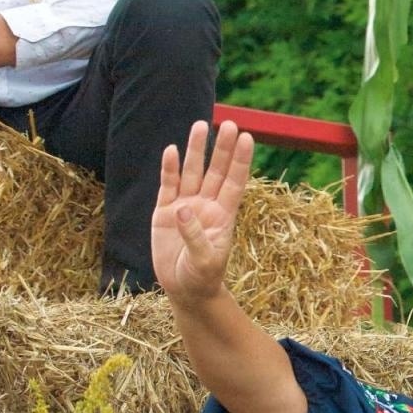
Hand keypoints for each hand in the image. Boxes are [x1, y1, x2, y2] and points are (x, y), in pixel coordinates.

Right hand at [151, 120, 253, 303]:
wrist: (185, 290)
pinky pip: (168, 186)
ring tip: (200, 125)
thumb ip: (196, 237)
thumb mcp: (204, 262)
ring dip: (196, 150)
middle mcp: (206, 206)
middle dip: (221, 148)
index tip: (247, 137)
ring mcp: (185, 207)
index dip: (240, 161)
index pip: (234, 182)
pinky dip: (169, 169)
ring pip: (192, 172)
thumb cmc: (202, 278)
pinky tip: (171, 150)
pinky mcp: (164, 213)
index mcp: (223, 216)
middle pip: (216, 171)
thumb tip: (183, 210)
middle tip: (229, 123)